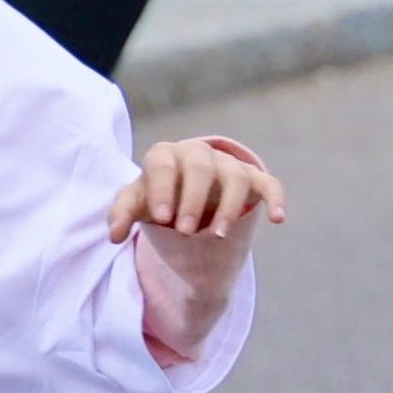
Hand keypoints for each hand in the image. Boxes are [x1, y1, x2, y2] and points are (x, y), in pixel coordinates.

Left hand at [107, 135, 286, 253]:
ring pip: (235, 176)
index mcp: (165, 157)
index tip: (162, 218)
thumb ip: (124, 214)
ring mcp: (227, 165)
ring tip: (219, 237)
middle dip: (193, 199)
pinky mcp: (252, 179)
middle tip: (186, 231)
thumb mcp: (139, 203)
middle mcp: (197, 155)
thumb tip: (114, 236)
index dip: (163, 188)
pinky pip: (268, 183)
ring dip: (230, 206)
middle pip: (199, 166)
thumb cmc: (159, 197)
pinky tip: (279, 219)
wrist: (188, 194)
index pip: (162, 163)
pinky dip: (275, 198)